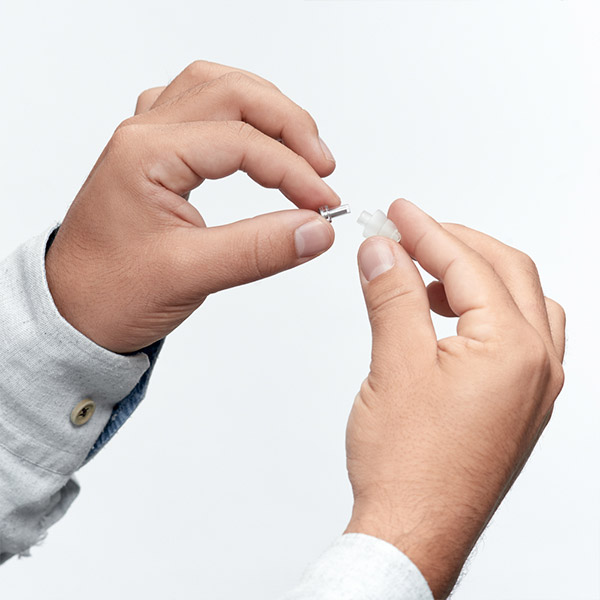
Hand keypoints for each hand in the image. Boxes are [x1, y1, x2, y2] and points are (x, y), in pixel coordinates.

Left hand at [46, 60, 337, 352]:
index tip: (324, 204)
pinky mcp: (154, 152)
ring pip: (216, 88)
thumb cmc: (111, 293)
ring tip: (301, 148)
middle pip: (232, 92)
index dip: (293, 171)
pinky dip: (238, 113)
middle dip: (289, 125)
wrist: (73, 309)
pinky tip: (255, 136)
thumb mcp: (189, 276)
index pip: (241, 142)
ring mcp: (147, 138)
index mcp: (145, 154)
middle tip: (323, 167)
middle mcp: (144, 134)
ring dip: (266, 110)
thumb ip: (258, 250)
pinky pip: (199, 106)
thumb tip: (317, 230)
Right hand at [344, 199, 564, 598]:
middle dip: (454, 243)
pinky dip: (483, 309)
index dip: (427, 231)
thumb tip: (383, 249)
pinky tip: (448, 315)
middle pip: (505, 272)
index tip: (397, 213)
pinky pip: (516, 335)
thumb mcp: (394, 364)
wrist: (413, 531)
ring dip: (474, 275)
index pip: (469, 265)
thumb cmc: (409, 466)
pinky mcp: (517, 404)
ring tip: (426, 269)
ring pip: (519, 301)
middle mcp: (539, 367)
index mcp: (515, 350)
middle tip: (408, 231)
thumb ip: (393, 295)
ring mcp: (534, 388)